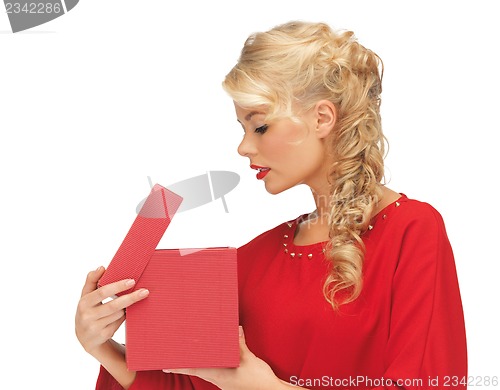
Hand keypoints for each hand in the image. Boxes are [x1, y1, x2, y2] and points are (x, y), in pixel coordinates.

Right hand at [75, 266, 148, 356]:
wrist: (84, 337)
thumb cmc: (88, 310)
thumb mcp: (86, 296)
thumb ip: (92, 280)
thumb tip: (101, 267)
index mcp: (84, 303)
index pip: (102, 292)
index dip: (118, 286)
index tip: (132, 281)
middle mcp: (87, 316)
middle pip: (114, 305)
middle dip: (131, 298)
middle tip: (145, 291)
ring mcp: (95, 328)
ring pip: (119, 314)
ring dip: (126, 308)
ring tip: (130, 302)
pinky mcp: (103, 336)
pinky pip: (119, 323)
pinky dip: (124, 317)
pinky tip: (125, 313)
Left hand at [163, 327, 287, 389]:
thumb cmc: (259, 381)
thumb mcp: (250, 361)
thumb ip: (240, 345)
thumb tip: (235, 330)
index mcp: (219, 375)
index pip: (194, 369)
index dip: (179, 366)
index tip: (165, 364)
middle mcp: (219, 378)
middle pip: (198, 368)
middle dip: (187, 360)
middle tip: (175, 352)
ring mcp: (225, 381)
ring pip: (207, 369)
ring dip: (200, 361)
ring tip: (192, 351)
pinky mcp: (231, 381)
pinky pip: (218, 370)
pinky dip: (213, 361)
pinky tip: (217, 354)